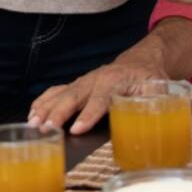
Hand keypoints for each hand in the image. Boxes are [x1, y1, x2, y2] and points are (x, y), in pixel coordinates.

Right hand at [28, 33, 175, 134]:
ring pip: (61, 93)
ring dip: (45, 108)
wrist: (141, 61)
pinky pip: (56, 92)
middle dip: (58, 113)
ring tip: (32, 124)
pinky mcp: (77, 85)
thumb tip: (154, 120)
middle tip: (44, 129)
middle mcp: (96, 79)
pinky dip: (42, 102)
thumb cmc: (149, 78)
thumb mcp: (159, 88)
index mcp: (116, 81)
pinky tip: (32, 115)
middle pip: (74, 96)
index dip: (88, 114)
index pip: (100, 99)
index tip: (76, 129)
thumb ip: (155, 101)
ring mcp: (84, 82)